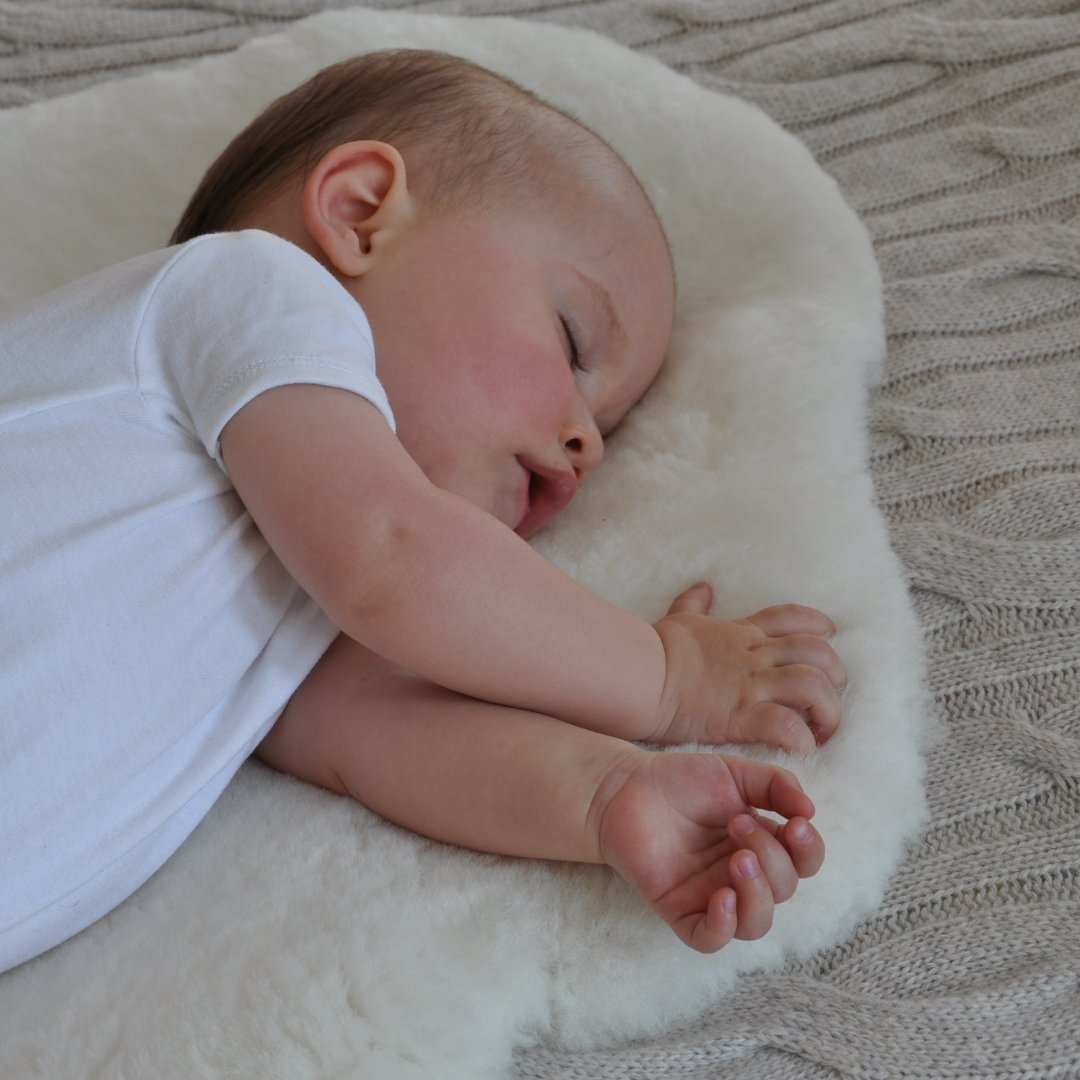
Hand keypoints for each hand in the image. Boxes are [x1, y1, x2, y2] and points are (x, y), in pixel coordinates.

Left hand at [594, 750, 823, 951]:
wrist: (626, 787)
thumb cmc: (680, 780)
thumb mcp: (736, 773)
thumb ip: (776, 784)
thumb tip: (810, 811)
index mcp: (762, 844)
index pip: (803, 863)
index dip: (808, 850)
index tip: (796, 822)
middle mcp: (742, 875)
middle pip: (783, 889)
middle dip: (771, 857)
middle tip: (737, 823)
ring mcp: (712, 896)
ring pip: (756, 923)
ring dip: (757, 894)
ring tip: (738, 859)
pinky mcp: (680, 911)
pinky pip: (711, 940)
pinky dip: (724, 926)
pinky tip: (721, 896)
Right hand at [651, 582, 845, 753]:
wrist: (641, 672)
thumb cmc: (656, 648)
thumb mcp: (680, 618)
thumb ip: (694, 604)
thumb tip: (703, 587)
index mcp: (742, 634)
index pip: (791, 618)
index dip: (818, 624)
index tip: (830, 633)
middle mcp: (754, 657)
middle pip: (816, 653)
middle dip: (834, 673)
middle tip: (832, 694)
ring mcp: (750, 686)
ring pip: (812, 687)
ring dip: (827, 709)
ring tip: (823, 729)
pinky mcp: (740, 716)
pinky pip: (785, 725)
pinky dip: (800, 738)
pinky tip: (802, 748)